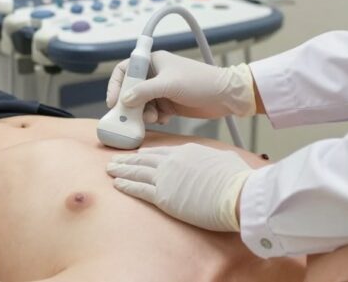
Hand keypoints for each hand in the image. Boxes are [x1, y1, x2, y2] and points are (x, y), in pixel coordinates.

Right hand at [106, 51, 256, 123]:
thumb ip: (144, 92)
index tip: (113, 102)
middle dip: (131, 105)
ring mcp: (162, 90)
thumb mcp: (169, 85)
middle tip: (131, 118)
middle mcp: (155, 75)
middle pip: (131, 90)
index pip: (125, 70)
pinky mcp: (170, 104)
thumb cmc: (199, 82)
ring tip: (155, 118)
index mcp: (154, 62)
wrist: (226, 96)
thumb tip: (124, 100)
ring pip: (142, 104)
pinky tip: (166, 118)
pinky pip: (153, 112)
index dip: (116, 85)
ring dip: (144, 114)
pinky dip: (156, 118)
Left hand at [107, 143, 252, 231]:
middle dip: (129, 159)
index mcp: (188, 151)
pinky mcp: (163, 196)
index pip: (162, 152)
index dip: (147, 154)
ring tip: (110, 169)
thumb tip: (218, 161)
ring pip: (137, 171)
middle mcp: (173, 161)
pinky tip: (116, 184)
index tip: (138, 154)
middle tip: (115, 159)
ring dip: (122, 170)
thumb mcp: (226, 159)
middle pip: (145, 159)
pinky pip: (139, 189)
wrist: (238, 193)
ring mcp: (166, 177)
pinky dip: (126, 185)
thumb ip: (215, 159)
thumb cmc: (237, 179)